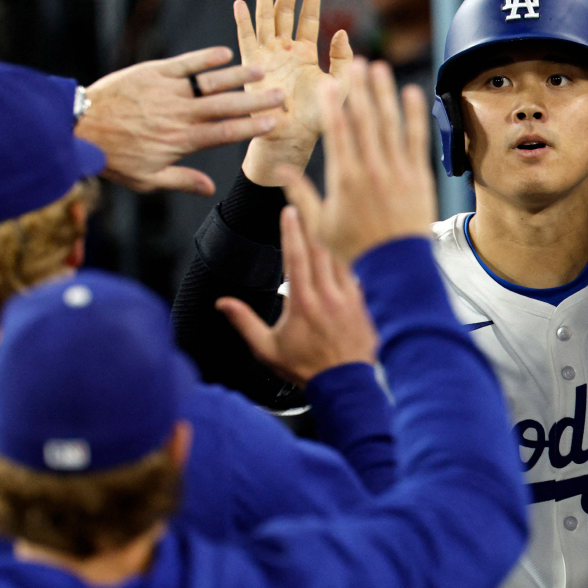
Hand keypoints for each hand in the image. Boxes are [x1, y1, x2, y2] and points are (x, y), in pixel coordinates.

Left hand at [77, 47, 282, 194]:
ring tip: (261, 71)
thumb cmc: (113, 156)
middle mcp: (180, 114)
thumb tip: (210, 190)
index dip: (252, 127)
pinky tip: (225, 54)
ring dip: (238, 77)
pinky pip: (185, 64)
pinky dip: (206, 59)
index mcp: (182, 140)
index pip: (226, 133)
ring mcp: (168, 91)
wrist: (78, 127)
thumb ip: (181, 180)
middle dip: (256, 100)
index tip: (274, 122)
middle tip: (281, 95)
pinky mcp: (153, 73)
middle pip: (226, 106)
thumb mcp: (147, 178)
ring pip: (210, 83)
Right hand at [216, 205, 377, 384]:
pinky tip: (347, 246)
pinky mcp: (364, 302)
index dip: (291, 230)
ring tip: (327, 214)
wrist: (345, 385)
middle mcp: (328, 295)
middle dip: (313, 221)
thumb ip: (244, 322)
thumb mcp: (267, 349)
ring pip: (341, 256)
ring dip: (332, 236)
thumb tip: (222, 303)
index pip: (296, 256)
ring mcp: (350, 297)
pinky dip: (349, 257)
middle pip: (321, 247)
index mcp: (303, 302)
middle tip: (306, 203)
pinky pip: (356, 271)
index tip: (288, 210)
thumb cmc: (306, 369)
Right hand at [235, 0, 353, 185]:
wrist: (293, 137)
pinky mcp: (251, 67)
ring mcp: (267, 57)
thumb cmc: (319, 118)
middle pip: (285, 12)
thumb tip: (341, 32)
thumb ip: (342, 59)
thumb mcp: (340, 86)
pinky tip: (239, 3)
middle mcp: (285, 51)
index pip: (308, 19)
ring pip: (264, 20)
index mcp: (306, 54)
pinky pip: (245, 40)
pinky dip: (242, 22)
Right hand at [284, 60, 436, 262]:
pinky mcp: (419, 176)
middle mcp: (371, 169)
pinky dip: (415, 115)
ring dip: (384, 93)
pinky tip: (412, 93)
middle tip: (354, 62)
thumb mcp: (320, 225)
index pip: (337, 132)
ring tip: (379, 68)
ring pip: (390, 123)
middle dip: (358, 88)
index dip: (331, 103)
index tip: (327, 82)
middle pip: (363, 120)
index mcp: (344, 178)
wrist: (396, 265)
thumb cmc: (356, 248)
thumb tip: (278, 172)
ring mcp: (397, 170)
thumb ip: (300, 194)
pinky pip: (417, 139)